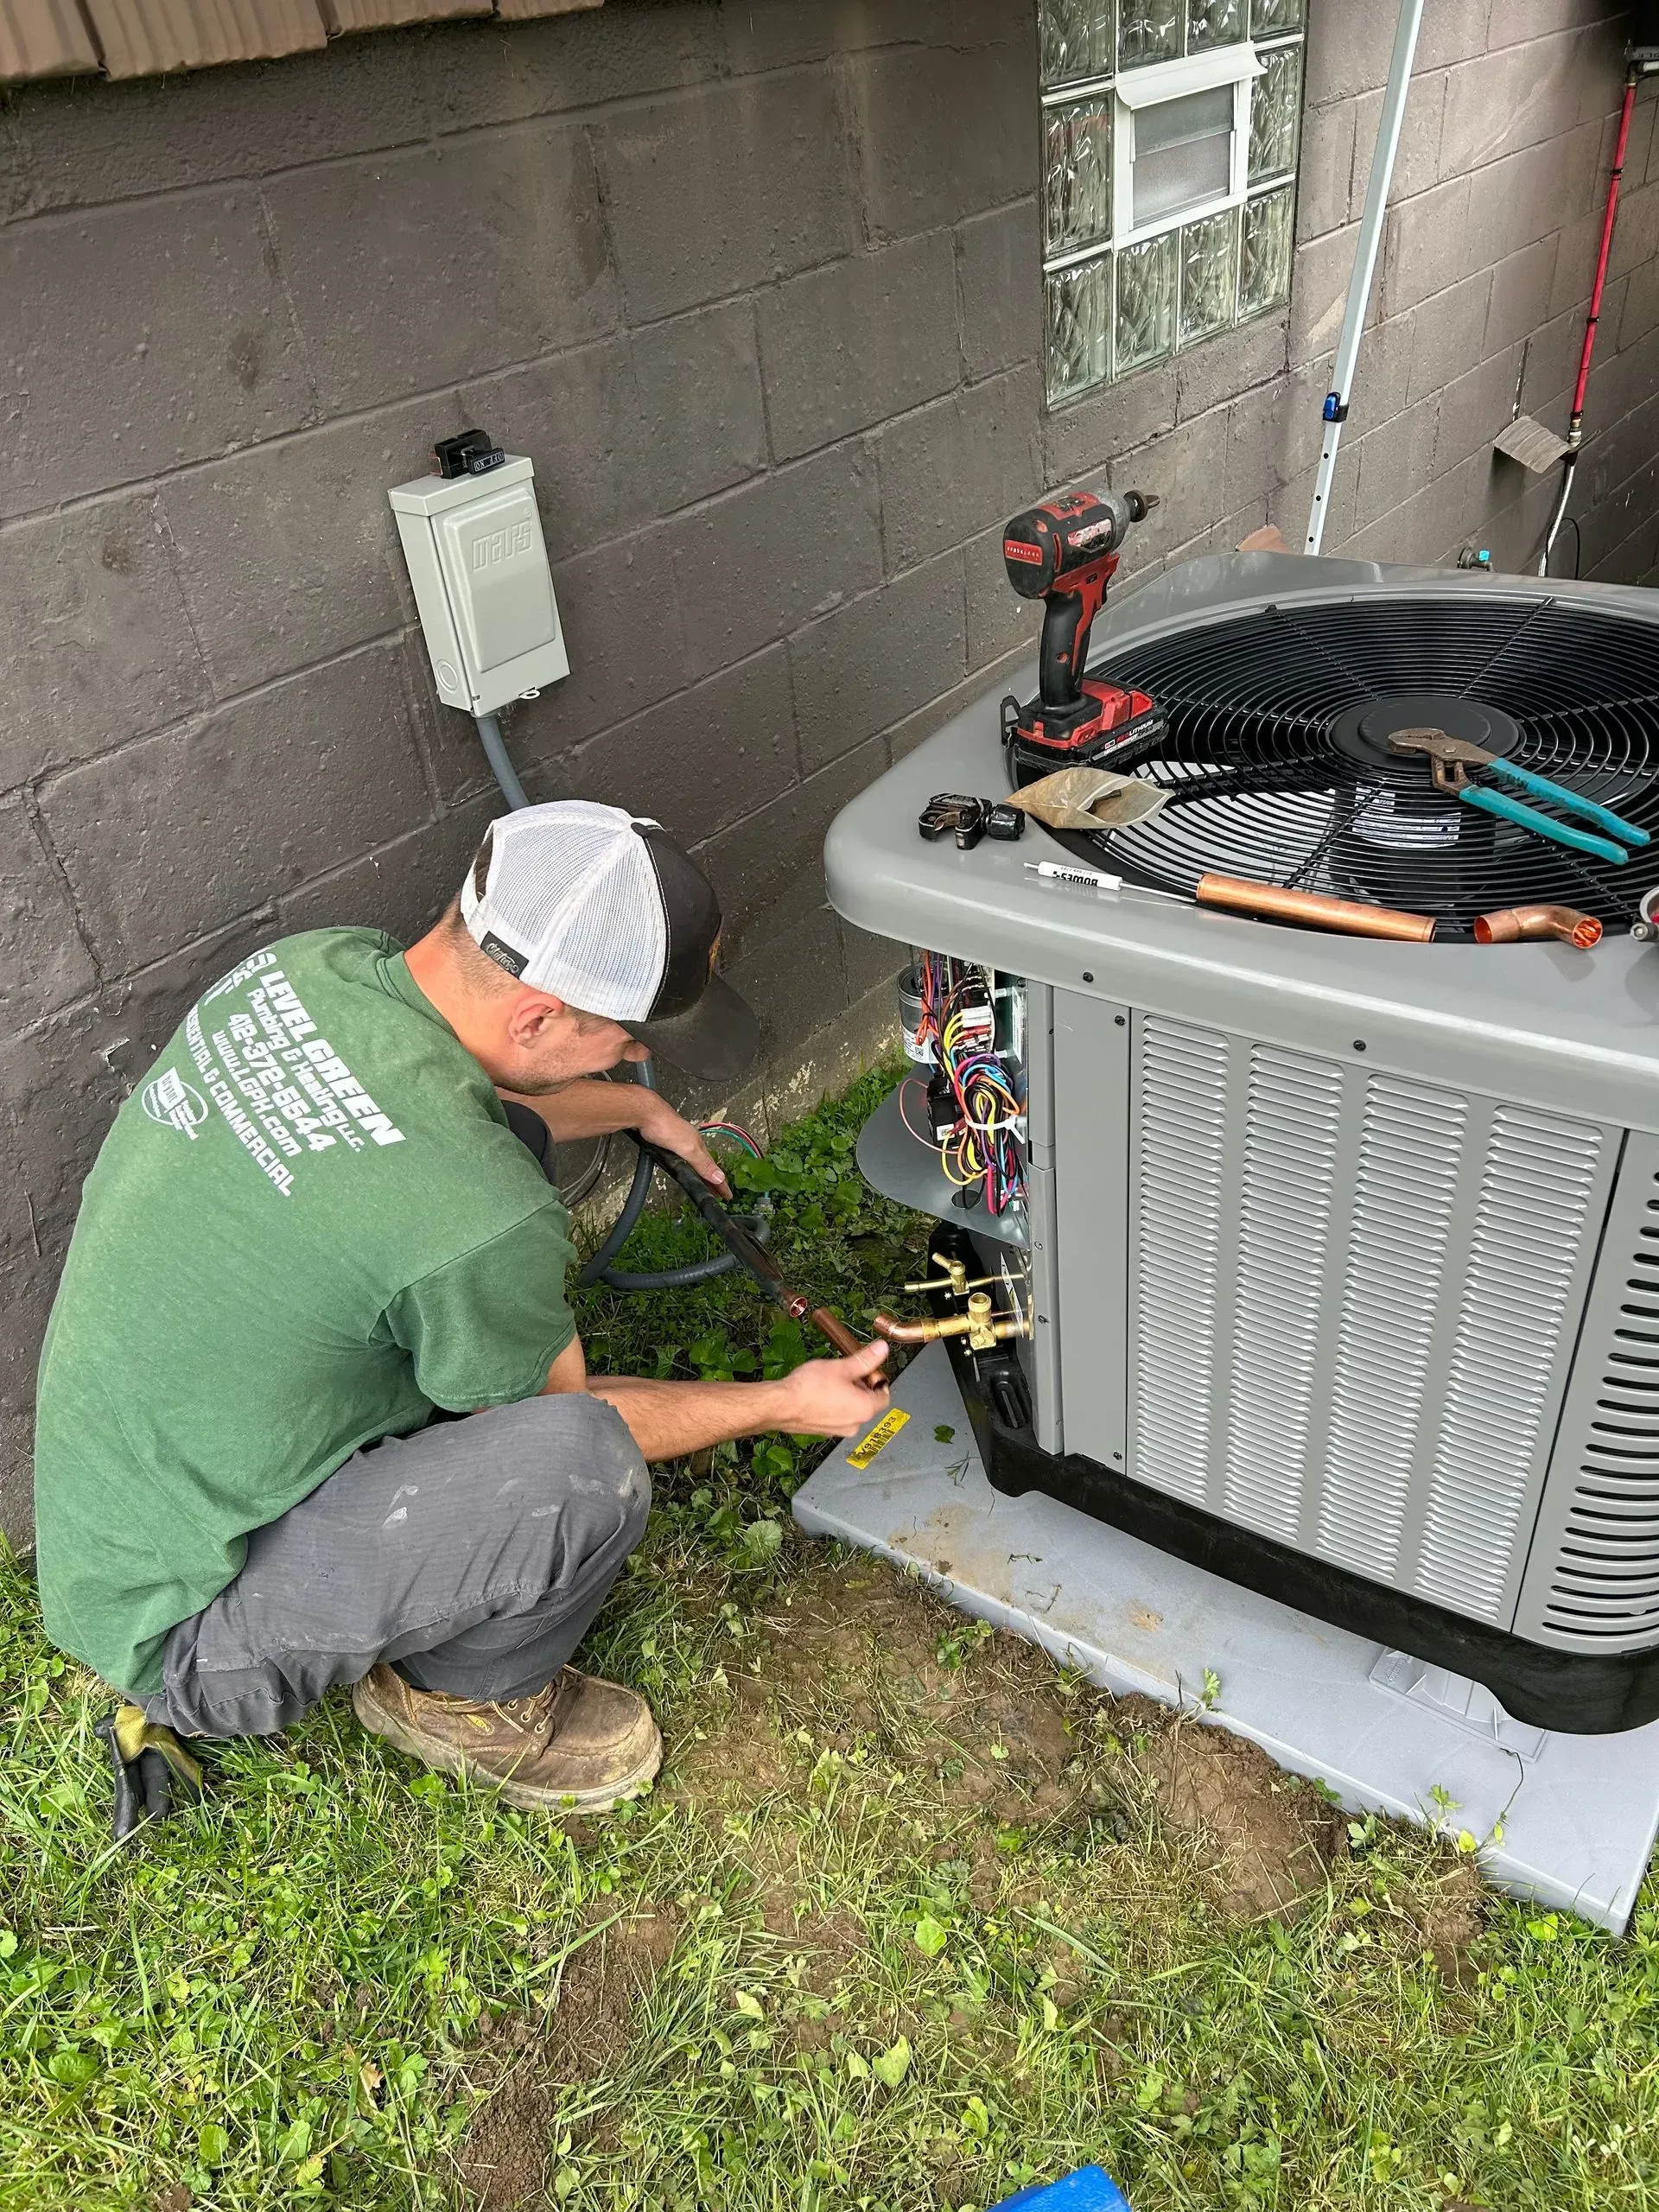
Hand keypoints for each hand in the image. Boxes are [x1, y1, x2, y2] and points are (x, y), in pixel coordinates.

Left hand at [639, 1097, 730, 1194]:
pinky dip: (687, 1165)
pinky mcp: (666, 1142)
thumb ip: (702, 1163)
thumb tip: (719, 1176)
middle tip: (717, 1192)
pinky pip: (682, 1157)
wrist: (645, 1112)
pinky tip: (683, 1165)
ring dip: (701, 1171)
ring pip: (694, 1160)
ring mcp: (679, 1142)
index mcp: (698, 1145)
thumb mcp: (687, 1148)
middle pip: (705, 1164)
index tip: (727, 1195)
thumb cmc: (664, 1125)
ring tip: (705, 1181)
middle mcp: (691, 1143)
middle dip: (713, 1179)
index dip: (720, 1183)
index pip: (713, 1168)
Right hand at [776, 1341, 890, 1436]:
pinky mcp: (823, 1431)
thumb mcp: (841, 1367)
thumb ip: (865, 1359)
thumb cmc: (809, 1388)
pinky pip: (835, 1416)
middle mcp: (854, 1424)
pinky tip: (820, 1392)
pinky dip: (833, 1405)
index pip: (884, 1395)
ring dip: (845, 1395)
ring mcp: (838, 1430)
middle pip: (867, 1403)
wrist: (781, 1405)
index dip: (877, 1379)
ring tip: (831, 1380)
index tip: (869, 1369)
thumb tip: (881, 1350)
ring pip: (850, 1409)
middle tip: (847, 1371)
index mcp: (864, 1409)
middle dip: (860, 1386)